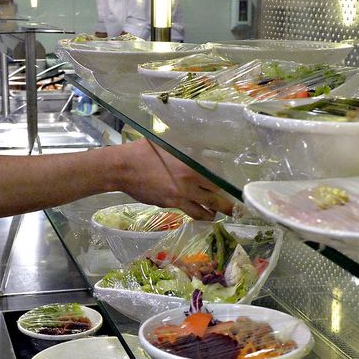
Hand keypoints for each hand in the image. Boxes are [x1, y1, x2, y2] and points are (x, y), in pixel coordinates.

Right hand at [117, 139, 234, 219]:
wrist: (122, 168)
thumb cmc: (143, 151)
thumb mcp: (168, 143)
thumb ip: (185, 150)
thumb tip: (198, 151)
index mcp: (190, 165)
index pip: (216, 176)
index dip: (224, 182)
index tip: (230, 185)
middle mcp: (188, 183)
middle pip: (216, 197)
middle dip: (228, 205)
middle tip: (236, 208)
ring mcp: (179, 196)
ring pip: (204, 211)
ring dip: (213, 213)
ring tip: (217, 212)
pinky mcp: (170, 204)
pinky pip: (189, 212)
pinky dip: (198, 214)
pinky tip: (200, 213)